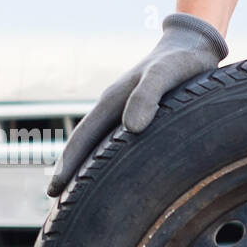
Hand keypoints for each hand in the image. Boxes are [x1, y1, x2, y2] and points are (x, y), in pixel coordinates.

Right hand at [47, 13, 227, 195]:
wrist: (192, 45)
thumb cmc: (182, 61)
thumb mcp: (166, 74)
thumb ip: (149, 96)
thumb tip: (131, 128)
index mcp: (112, 102)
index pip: (82, 140)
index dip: (68, 166)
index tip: (54, 190)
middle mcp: (113, 108)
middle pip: (83, 145)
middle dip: (69, 172)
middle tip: (56, 201)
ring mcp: (124, 111)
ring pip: (98, 145)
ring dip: (86, 168)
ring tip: (78, 194)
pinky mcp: (140, 114)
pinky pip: (116, 143)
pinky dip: (107, 161)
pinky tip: (113, 175)